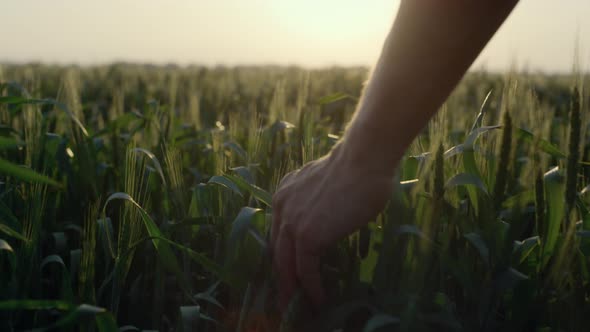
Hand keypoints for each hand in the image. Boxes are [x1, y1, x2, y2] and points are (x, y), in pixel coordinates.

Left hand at [270, 143, 393, 309]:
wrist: (364, 159)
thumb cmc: (358, 168)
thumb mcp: (326, 184)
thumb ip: (318, 202)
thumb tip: (330, 219)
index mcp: (284, 194)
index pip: (278, 233)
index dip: (283, 255)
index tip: (289, 271)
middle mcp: (281, 207)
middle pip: (276, 251)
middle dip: (282, 277)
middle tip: (287, 297)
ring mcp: (292, 222)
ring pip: (286, 265)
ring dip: (292, 289)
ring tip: (299, 307)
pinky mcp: (306, 236)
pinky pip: (305, 270)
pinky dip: (312, 288)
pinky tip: (319, 300)